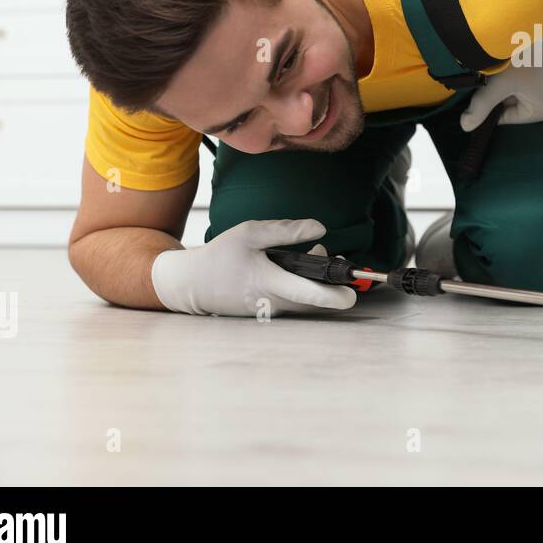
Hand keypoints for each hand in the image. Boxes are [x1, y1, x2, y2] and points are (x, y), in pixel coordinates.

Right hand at [150, 219, 357, 316]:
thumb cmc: (220, 256)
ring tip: (314, 254)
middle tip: (330, 256)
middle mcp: (272, 303)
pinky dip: (305, 287)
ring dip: (318, 282)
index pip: (306, 294)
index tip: (351, 294)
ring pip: (307, 303)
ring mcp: (271, 312)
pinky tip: (298, 268)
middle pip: (315, 302)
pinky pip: (296, 303)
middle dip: (332, 282)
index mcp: (267, 282)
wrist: (192, 284)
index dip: (333, 296)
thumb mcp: (250, 233)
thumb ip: (286, 230)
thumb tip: (320, 229)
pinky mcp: (269, 314)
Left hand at [460, 16, 542, 130]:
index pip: (506, 117)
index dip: (491, 102)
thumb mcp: (499, 82)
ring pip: (518, 91)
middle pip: (512, 105)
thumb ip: (481, 105)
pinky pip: (528, 82)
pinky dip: (517, 74)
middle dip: (501, 91)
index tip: (488, 82)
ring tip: (505, 66)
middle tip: (497, 72)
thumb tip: (465, 126)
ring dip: (508, 81)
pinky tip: (515, 60)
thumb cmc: (524, 54)